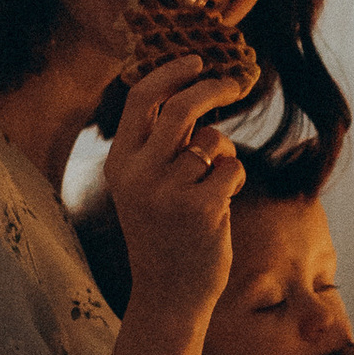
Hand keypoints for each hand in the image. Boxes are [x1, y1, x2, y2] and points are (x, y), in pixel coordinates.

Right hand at [101, 51, 246, 317]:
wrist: (168, 294)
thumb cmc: (164, 234)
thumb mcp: (145, 187)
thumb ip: (159, 146)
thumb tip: (192, 93)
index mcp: (119, 164)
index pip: (142, 98)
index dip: (172, 72)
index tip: (198, 60)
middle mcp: (138, 174)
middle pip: (180, 108)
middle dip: (213, 88)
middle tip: (235, 82)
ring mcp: (168, 191)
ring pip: (213, 141)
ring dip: (224, 154)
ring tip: (215, 183)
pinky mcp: (201, 208)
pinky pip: (232, 168)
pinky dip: (234, 179)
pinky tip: (221, 205)